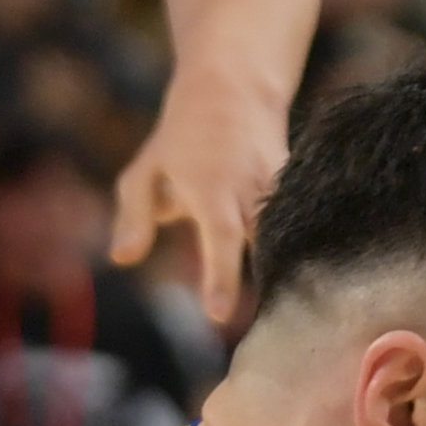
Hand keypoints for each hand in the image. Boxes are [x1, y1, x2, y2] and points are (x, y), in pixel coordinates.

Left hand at [111, 74, 285, 326]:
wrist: (236, 87)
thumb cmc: (181, 138)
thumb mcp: (144, 172)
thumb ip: (134, 217)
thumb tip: (122, 259)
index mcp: (212, 188)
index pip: (220, 237)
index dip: (220, 277)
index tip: (219, 316)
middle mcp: (252, 189)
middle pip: (265, 247)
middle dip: (263, 288)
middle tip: (258, 338)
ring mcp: (280, 187)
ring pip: (288, 238)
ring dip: (284, 276)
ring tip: (287, 324)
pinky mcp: (297, 188)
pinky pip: (298, 226)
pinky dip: (298, 254)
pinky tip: (303, 291)